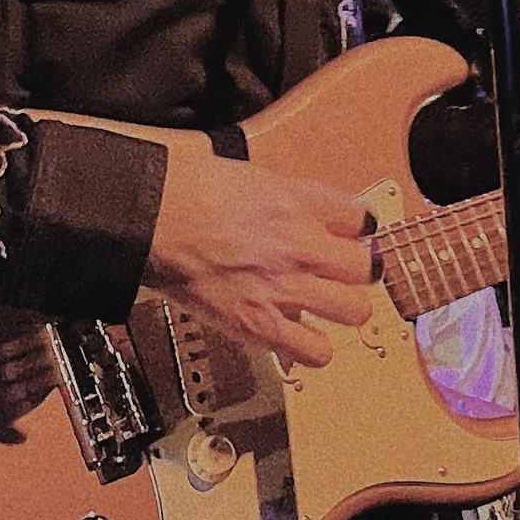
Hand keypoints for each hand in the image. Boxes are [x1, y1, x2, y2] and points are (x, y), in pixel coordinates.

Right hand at [143, 141, 372, 372]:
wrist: (152, 218)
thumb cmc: (181, 189)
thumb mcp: (243, 169)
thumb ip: (271, 187)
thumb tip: (271, 187)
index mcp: (297, 200)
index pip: (362, 217)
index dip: (358, 228)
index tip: (351, 234)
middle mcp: (302, 244)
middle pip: (367, 268)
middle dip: (355, 271)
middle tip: (341, 273)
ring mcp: (286, 287)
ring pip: (354, 311)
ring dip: (341, 309)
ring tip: (326, 307)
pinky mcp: (262, 324)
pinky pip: (315, 351)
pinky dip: (312, 349)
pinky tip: (300, 338)